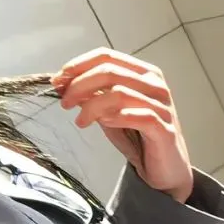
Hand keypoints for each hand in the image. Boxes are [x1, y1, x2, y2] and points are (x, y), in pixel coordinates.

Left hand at [52, 49, 193, 203]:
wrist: (163, 167)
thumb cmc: (136, 135)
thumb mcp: (107, 112)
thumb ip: (90, 96)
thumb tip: (62, 83)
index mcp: (142, 73)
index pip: (107, 56)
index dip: (79, 65)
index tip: (59, 79)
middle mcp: (154, 85)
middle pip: (110, 72)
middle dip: (80, 85)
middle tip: (64, 102)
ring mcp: (162, 106)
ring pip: (120, 93)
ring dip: (92, 105)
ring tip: (79, 120)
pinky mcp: (164, 129)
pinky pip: (138, 116)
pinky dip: (115, 117)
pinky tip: (103, 123)